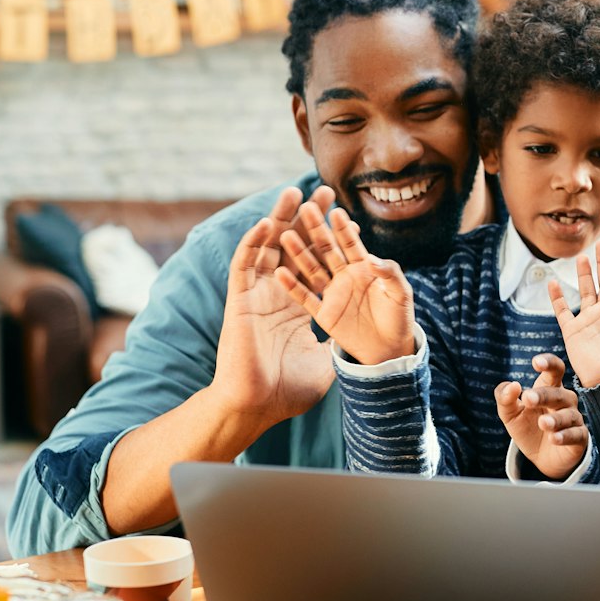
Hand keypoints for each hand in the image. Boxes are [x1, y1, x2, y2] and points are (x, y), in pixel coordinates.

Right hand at [210, 185, 337, 423]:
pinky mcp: (241, 300)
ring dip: (280, 220)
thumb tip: (359, 337)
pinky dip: (253, 243)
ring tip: (293, 193)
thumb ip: (340, 344)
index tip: (344, 218)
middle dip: (308, 220)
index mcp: (301, 308)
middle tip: (324, 193)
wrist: (258, 406)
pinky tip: (266, 222)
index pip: (317, 265)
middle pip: (295, 248)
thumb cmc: (288, 392)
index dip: (330, 242)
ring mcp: (259, 296)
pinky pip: (246, 265)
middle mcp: (279, 296)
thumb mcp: (326, 363)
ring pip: (269, 248)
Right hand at [274, 197, 415, 366]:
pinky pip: (306, 298)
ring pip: (312, 269)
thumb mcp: (400, 295)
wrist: (389, 350)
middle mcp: (345, 277)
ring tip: (286, 233)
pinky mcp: (324, 313)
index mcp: (364, 268)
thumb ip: (390, 274)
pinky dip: (293, 286)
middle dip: (317, 229)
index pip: (351, 244)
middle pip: (328, 249)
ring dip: (300, 252)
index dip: (344, 229)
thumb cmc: (399, 319)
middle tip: (306, 207)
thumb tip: (373, 260)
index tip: (336, 211)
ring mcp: (333, 293)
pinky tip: (280, 272)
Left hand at [495, 354, 587, 479]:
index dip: (549, 363)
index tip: (536, 363)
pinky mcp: (579, 437)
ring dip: (556, 419)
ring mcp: (573, 419)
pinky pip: (576, 434)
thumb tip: (512, 386)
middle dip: (544, 395)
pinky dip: (566, 436)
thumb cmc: (528, 428)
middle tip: (528, 399)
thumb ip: (505, 398)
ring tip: (543, 423)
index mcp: (549, 388)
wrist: (542, 458)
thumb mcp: (510, 414)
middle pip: (559, 393)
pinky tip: (554, 438)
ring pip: (569, 415)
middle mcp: (565, 400)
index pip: (555, 370)